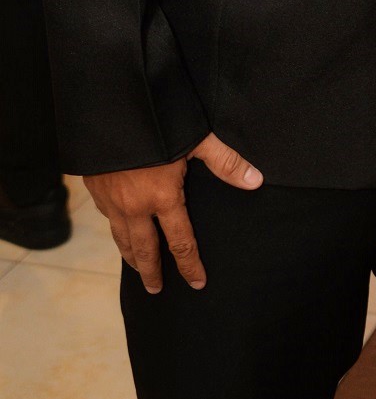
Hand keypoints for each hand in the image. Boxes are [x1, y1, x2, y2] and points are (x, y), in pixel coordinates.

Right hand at [85, 132, 262, 293]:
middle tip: (155, 290)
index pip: (181, 242)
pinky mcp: (95, 189)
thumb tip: (256, 181)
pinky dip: (115, 230)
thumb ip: (226, 163)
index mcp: (163, 199)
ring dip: (130, 256)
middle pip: (144, 250)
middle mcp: (135, 207)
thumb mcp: (197, 139)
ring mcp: (111, 200)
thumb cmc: (158, 121)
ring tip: (136, 269)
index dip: (190, 265)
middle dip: (151, 272)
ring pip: (121, 238)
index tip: (197, 283)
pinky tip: (118, 230)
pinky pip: (107, 218)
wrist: (110, 108)